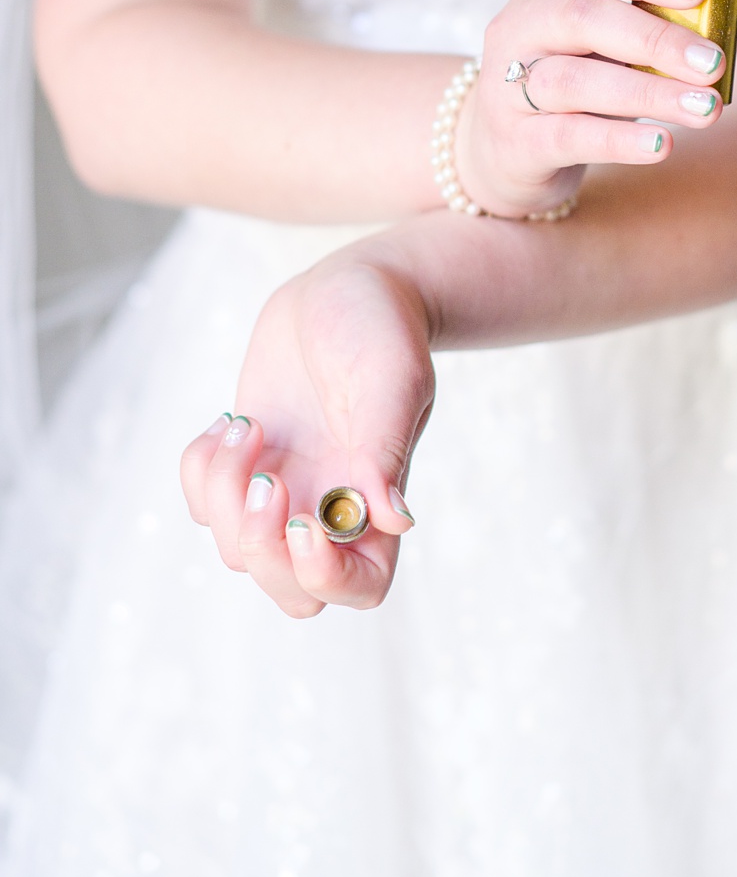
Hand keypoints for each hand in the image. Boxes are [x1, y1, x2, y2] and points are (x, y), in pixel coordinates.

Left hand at [178, 258, 435, 615]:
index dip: (326, 576)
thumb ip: (385, 450)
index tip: (305, 521)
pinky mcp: (245, 466)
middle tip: (263, 480)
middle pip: (289, 589)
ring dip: (223, 493)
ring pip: (235, 548)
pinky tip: (232, 422)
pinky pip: (200, 504)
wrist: (347, 287)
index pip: (361, 586)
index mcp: (379, 497)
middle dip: (259, 545)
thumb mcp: (392, 380)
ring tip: (248, 426)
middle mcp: (332, 506)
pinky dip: (200, 470)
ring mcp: (286, 490)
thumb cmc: (384, 327)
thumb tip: (396, 521)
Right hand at [453, 0, 736, 217]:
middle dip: (656, 38)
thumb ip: (668, 32)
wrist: (509, 150)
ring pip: (574, 81)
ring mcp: (507, 86)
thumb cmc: (579, 82)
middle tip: (714, 62)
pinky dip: (620, 141)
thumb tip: (733, 30)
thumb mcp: (615, 49)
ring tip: (707, 108)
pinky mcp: (515, 142)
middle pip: (582, 17)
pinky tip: (663, 143)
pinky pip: (568, 136)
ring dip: (649, 93)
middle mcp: (519, 29)